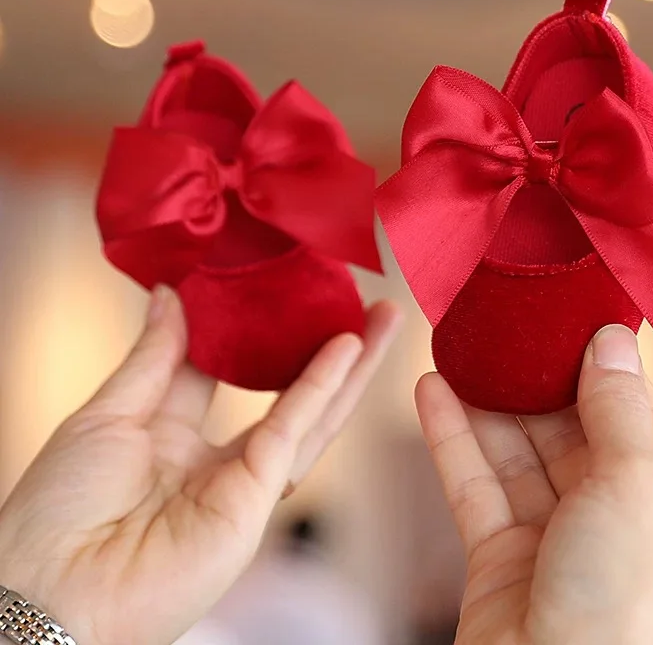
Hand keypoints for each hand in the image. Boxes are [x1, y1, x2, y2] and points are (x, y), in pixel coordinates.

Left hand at [0, 286, 401, 644]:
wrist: (49, 592)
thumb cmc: (57, 509)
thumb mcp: (107, 414)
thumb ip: (153, 356)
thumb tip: (170, 293)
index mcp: (168, 433)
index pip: (220, 367)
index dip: (248, 326)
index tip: (271, 281)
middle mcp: (213, 457)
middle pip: (280, 389)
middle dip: (320, 344)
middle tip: (353, 297)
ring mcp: (241, 480)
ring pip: (309, 412)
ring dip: (349, 364)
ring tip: (382, 318)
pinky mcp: (257, 499)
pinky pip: (294, 431)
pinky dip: (322, 388)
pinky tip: (348, 348)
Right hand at [416, 325, 652, 644]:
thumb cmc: (622, 605)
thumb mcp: (637, 488)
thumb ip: (616, 411)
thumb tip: (610, 341)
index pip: (635, 418)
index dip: (601, 366)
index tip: (571, 318)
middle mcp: (615, 522)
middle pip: (567, 432)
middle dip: (533, 382)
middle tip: (503, 328)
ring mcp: (554, 540)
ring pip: (514, 455)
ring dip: (484, 403)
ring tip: (459, 349)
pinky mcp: (499, 556)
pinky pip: (474, 484)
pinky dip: (452, 437)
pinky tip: (431, 390)